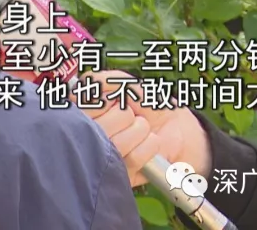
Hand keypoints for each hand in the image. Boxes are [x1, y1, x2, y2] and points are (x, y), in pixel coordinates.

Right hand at [80, 70, 211, 187]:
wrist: (175, 126)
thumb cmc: (145, 104)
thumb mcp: (124, 83)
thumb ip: (102, 80)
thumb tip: (88, 84)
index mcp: (81, 115)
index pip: (80, 108)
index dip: (104, 102)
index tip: (114, 102)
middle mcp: (87, 138)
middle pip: (99, 125)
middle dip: (123, 115)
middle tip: (129, 117)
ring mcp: (102, 160)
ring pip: (116, 142)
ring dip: (138, 130)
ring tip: (140, 130)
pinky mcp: (121, 176)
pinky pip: (133, 158)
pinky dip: (149, 145)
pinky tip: (148, 143)